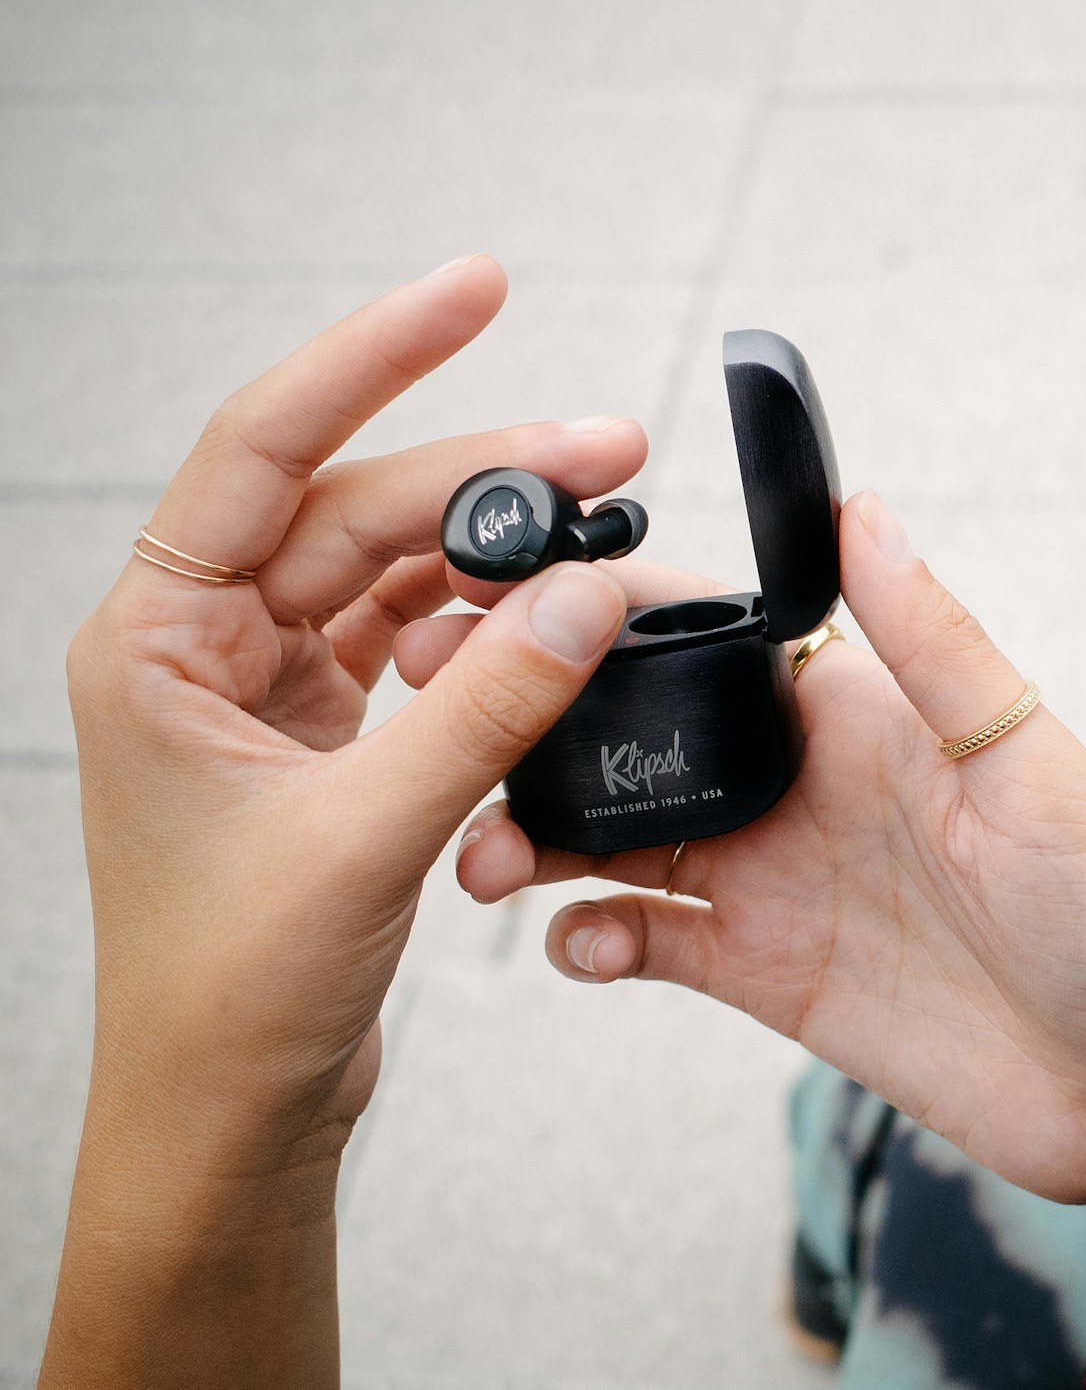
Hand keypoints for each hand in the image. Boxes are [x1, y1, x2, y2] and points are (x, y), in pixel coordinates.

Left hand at [66, 257, 644, 1161]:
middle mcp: (207, 642)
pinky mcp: (329, 727)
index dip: (373, 356)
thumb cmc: (232, 992)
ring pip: (398, 568)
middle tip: (610, 445)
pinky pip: (419, 638)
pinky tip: (547, 616)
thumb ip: (486, 706)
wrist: (231, 1113)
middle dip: (488, 475)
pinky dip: (487, 623)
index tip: (474, 289)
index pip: (266, 448)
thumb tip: (588, 596)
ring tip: (600, 519)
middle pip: (359, 507)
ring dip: (497, 545)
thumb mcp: (366, 834)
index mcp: (157, 640)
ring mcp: (271, 682)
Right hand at [400, 490, 1085, 1207]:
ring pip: (617, 837)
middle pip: (633, 735)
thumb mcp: (1026, 763)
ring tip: (487, 859)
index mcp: (847, 713)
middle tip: (439, 719)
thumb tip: (861, 503)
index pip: (702, 636)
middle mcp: (790, 785)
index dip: (603, 615)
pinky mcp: (757, 970)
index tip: (510, 599)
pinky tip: (584, 947)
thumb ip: (932, 643)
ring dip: (538, 839)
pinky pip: (646, 940)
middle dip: (534, 725)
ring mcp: (767, 879)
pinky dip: (593, 939)